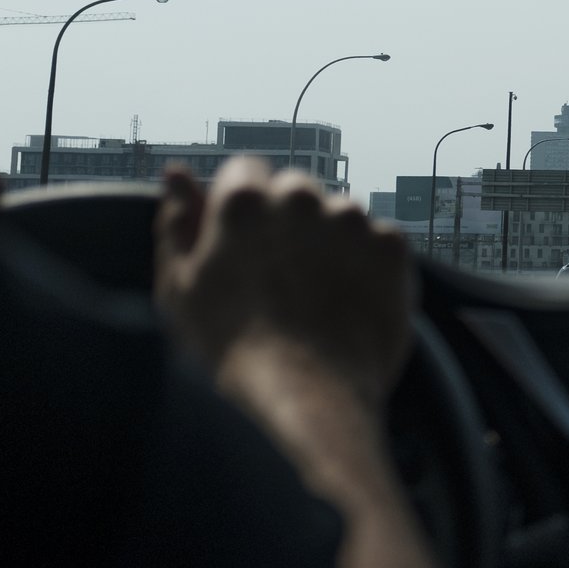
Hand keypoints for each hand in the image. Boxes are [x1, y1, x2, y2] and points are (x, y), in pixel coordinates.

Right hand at [156, 157, 415, 401]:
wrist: (310, 395)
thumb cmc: (233, 348)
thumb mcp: (180, 287)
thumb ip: (178, 223)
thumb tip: (176, 175)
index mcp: (244, 200)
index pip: (244, 172)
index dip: (241, 208)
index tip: (242, 243)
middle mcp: (302, 197)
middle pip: (293, 189)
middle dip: (286, 219)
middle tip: (278, 275)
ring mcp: (352, 220)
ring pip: (338, 214)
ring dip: (328, 238)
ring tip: (315, 295)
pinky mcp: (392, 246)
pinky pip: (376, 241)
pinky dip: (365, 262)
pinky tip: (346, 301)